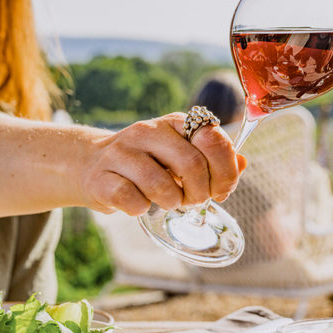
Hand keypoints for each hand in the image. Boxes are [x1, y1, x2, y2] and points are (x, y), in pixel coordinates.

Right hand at [80, 113, 245, 215]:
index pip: (213, 139)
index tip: (221, 189)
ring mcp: (121, 152)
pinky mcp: (101, 177)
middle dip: (200, 192)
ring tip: (168, 202)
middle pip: (191, 164)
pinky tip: (141, 204)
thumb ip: (214, 159)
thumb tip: (243, 163)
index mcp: (175, 123)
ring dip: (172, 203)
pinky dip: (143, 209)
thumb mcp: (181, 155)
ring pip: (161, 185)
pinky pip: (132, 200)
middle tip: (194, 201)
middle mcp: (148, 131)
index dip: (225, 170)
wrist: (89, 165)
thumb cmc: (148, 164)